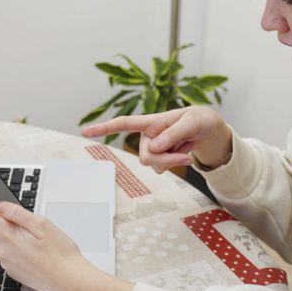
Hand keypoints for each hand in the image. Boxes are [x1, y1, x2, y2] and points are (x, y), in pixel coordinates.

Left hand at [0, 191, 133, 290]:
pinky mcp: (12, 271)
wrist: (70, 281)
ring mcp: (7, 263)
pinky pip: (8, 252)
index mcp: (9, 237)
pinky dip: (17, 246)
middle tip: (29, 222)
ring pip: (2, 239)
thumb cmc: (61, 254)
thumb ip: (19, 214)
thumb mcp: (43, 224)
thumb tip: (1, 206)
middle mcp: (3, 252)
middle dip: (5, 219)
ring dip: (13, 233)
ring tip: (37, 239)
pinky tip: (35, 250)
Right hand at [81, 106, 231, 172]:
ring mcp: (152, 148)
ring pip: (153, 165)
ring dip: (172, 162)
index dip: (104, 127)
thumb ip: (172, 135)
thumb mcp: (191, 123)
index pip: (124, 124)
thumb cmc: (198, 120)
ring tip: (186, 148)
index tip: (84, 131)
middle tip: (186, 155)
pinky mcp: (159, 158)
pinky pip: (161, 169)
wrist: (206, 131)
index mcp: (150, 121)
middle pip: (145, 156)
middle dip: (166, 160)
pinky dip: (175, 164)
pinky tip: (182, 154)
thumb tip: (152, 149)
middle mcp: (147, 135)